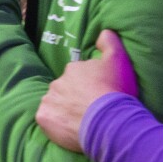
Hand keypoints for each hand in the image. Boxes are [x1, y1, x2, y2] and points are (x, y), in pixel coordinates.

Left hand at [36, 29, 138, 152]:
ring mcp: (48, 100)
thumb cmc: (115, 91)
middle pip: (64, 90)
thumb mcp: (119, 60)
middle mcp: (57, 82)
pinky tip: (70, 128)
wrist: (109, 122)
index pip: (76, 76)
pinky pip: (47, 120)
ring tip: (81, 121)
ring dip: (64, 111)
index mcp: (73, 69)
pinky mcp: (43, 118)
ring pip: (55, 104)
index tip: (97, 94)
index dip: (87, 86)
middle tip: (89, 109)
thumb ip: (109, 42)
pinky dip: (56, 124)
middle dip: (73, 98)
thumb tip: (102, 32)